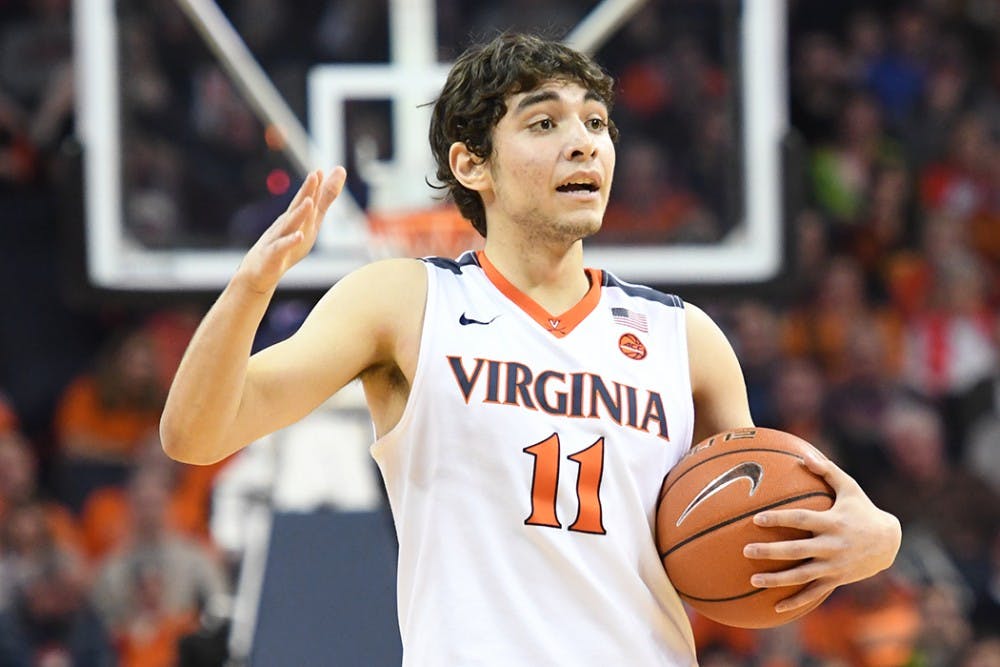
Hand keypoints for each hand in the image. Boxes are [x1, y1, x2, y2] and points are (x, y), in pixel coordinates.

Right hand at [236, 166, 346, 293]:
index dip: (314, 186)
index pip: (305, 199)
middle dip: (306, 191)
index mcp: (295, 217)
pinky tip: (299, 236)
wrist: (258, 270)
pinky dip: (290, 241)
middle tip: (314, 175)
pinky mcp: (273, 255)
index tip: (321, 170)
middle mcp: (285, 224)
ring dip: (299, 213)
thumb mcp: (309, 223)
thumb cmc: (286, 244)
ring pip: (289, 225)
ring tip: (309, 202)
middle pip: (296, 207)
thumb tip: (337, 175)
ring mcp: (277, 238)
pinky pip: (282, 247)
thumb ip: (323, 201)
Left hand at [741, 451, 901, 613]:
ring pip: (801, 576)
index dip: (779, 519)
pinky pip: (813, 593)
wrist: (890, 542)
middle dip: (770, 552)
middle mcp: (832, 546)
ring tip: (752, 580)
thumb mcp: (849, 487)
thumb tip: (803, 455)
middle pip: (796, 550)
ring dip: (777, 580)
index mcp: (832, 522)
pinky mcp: (836, 580)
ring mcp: (834, 566)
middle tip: (746, 550)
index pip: (801, 520)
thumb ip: (826, 471)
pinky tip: (775, 606)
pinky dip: (795, 601)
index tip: (757, 518)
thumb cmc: (863, 509)